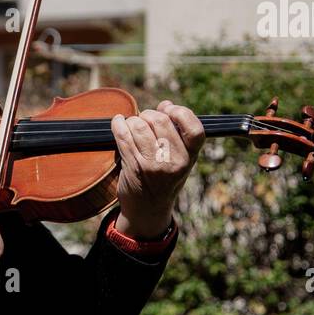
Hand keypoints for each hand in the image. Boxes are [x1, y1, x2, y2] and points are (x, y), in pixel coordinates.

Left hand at [110, 100, 204, 238]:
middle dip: (149, 114)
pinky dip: (118, 124)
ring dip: (133, 120)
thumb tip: (166, 104)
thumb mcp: (178, 159)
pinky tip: (118, 122)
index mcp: (190, 158)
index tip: (169, 110)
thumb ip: (175, 132)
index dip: (181, 113)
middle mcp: (174, 162)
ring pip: (140, 126)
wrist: (148, 210)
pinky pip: (123, 136)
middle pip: (161, 121)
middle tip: (144, 119)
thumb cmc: (163, 179)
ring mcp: (153, 165)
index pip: (195, 130)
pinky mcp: (133, 167)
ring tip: (132, 125)